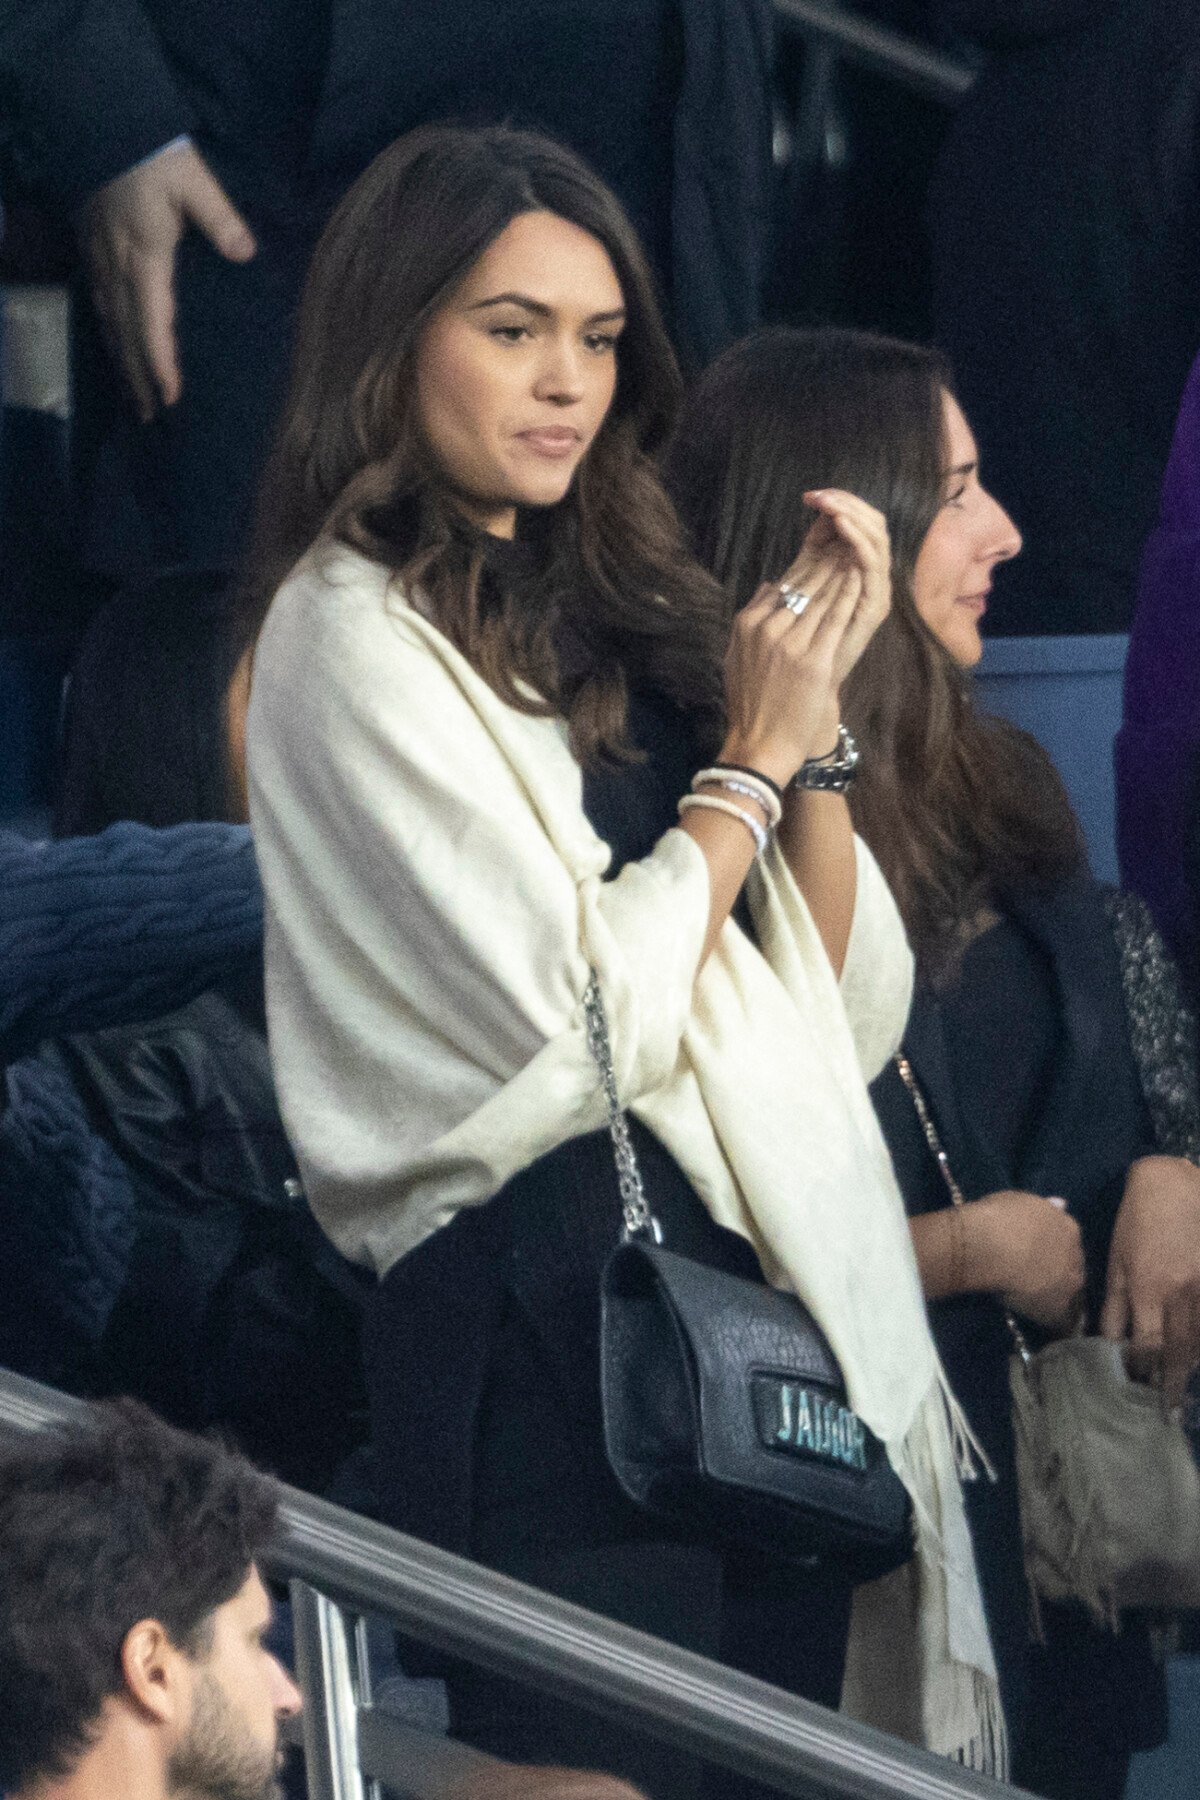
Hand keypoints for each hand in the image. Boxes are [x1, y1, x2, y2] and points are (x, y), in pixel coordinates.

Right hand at [80, 139, 255, 421]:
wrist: (102, 126)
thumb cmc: (154, 155)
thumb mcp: (193, 180)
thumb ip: (220, 218)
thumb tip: (246, 252)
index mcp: (147, 258)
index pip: (153, 323)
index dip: (160, 363)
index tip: (170, 397)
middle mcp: (120, 268)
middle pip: (129, 336)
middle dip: (140, 379)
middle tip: (152, 418)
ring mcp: (103, 263)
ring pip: (113, 326)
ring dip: (124, 364)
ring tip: (136, 399)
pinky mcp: (95, 254)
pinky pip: (103, 308)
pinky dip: (112, 338)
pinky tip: (119, 351)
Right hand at [719, 549, 863, 786]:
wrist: (759, 745)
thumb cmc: (750, 705)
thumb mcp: (737, 655)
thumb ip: (751, 617)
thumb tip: (769, 587)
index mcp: (748, 625)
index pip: (783, 584)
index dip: (807, 562)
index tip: (825, 545)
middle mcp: (767, 629)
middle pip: (803, 584)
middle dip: (827, 557)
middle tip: (846, 535)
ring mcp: (790, 644)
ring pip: (820, 596)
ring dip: (840, 569)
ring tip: (855, 548)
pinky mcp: (813, 662)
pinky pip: (833, 619)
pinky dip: (847, 594)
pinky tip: (858, 576)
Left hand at [798, 490, 891, 692]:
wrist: (799, 704)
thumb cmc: (792, 664)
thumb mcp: (789, 612)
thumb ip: (793, 582)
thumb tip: (784, 563)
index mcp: (849, 580)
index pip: (851, 530)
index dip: (834, 508)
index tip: (809, 495)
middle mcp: (867, 584)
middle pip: (868, 528)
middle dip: (844, 505)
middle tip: (820, 493)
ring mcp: (873, 594)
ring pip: (873, 539)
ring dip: (851, 516)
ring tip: (830, 502)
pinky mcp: (875, 606)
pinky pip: (871, 564)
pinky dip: (858, 540)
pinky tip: (841, 523)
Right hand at [966, 1188, 1085, 1333]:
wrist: (991, 1244)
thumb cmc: (1000, 1217)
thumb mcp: (1022, 1202)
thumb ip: (1044, 1208)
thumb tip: (1061, 1204)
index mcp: (1069, 1228)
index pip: (1071, 1243)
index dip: (1058, 1252)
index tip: (1046, 1257)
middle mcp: (1076, 1255)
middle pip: (1076, 1269)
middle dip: (1064, 1275)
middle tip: (1045, 1282)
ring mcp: (1069, 1283)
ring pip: (1073, 1296)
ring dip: (1063, 1301)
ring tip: (1046, 1308)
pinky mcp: (1056, 1308)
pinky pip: (1061, 1321)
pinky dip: (1056, 1325)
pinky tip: (1049, 1330)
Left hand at [1100, 1156, 1199, 1406]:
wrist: (1178, 1184)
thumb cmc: (1138, 1222)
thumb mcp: (1117, 1260)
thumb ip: (1114, 1305)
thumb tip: (1107, 1343)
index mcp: (1147, 1288)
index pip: (1146, 1344)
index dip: (1143, 1372)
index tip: (1139, 1393)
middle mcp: (1181, 1294)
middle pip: (1179, 1351)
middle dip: (1173, 1384)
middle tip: (1170, 1414)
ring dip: (1193, 1368)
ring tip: (1185, 1392)